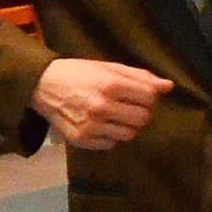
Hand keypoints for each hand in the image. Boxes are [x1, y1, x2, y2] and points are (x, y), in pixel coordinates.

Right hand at [33, 56, 172, 150]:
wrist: (42, 86)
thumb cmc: (78, 73)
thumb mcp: (108, 67)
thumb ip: (140, 77)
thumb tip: (169, 87)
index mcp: (110, 84)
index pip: (149, 97)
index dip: (151, 96)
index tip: (143, 95)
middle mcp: (102, 107)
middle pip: (143, 118)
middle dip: (142, 112)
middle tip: (131, 106)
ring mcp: (91, 126)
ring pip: (130, 134)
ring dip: (128, 125)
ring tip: (116, 115)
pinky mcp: (82, 140)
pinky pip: (112, 144)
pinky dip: (111, 135)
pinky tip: (101, 123)